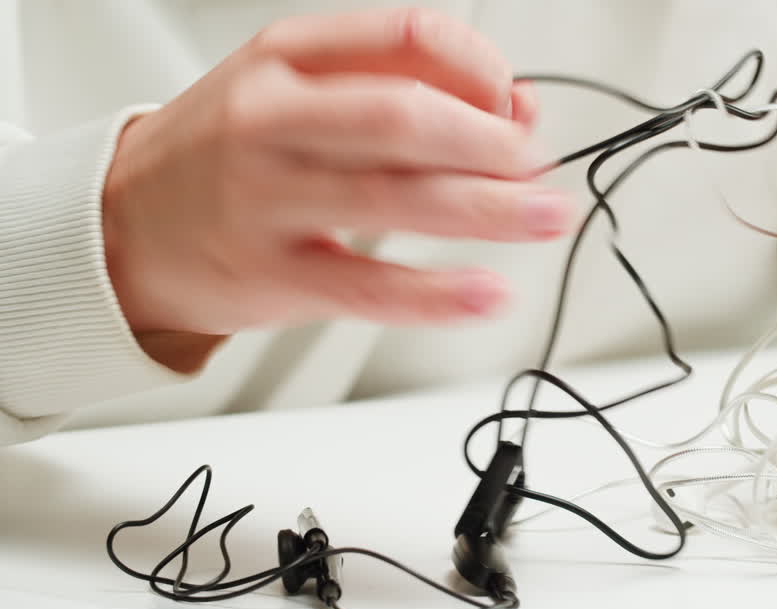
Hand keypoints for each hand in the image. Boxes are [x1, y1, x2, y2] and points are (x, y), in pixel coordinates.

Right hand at [103, 8, 570, 349]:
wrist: (121, 227)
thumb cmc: (223, 153)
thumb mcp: (293, 87)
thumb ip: (395, 85)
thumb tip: (509, 105)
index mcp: (287, 57)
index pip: (410, 37)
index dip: (484, 69)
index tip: (515, 105)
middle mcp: (274, 120)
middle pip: (407, 118)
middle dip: (493, 142)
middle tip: (538, 165)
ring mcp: (268, 200)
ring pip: (398, 199)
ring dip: (491, 209)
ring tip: (548, 215)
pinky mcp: (273, 276)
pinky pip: (371, 286)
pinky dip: (439, 294)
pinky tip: (489, 292)